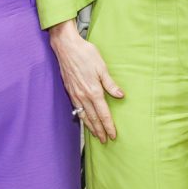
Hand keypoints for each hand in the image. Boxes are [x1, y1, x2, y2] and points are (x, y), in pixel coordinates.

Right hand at [48, 19, 123, 143]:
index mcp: (93, 91)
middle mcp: (83, 96)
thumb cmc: (86, 54)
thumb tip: (120, 95)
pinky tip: (84, 119)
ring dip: (90, 127)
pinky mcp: (69, 91)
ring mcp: (75, 94)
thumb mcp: (102, 67)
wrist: (66, 48)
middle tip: (105, 140)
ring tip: (96, 135)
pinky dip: (81, 117)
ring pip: (83, 116)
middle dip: (100, 130)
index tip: (113, 135)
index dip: (108, 126)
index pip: (103, 114)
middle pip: (93, 118)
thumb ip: (110, 83)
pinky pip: (76, 109)